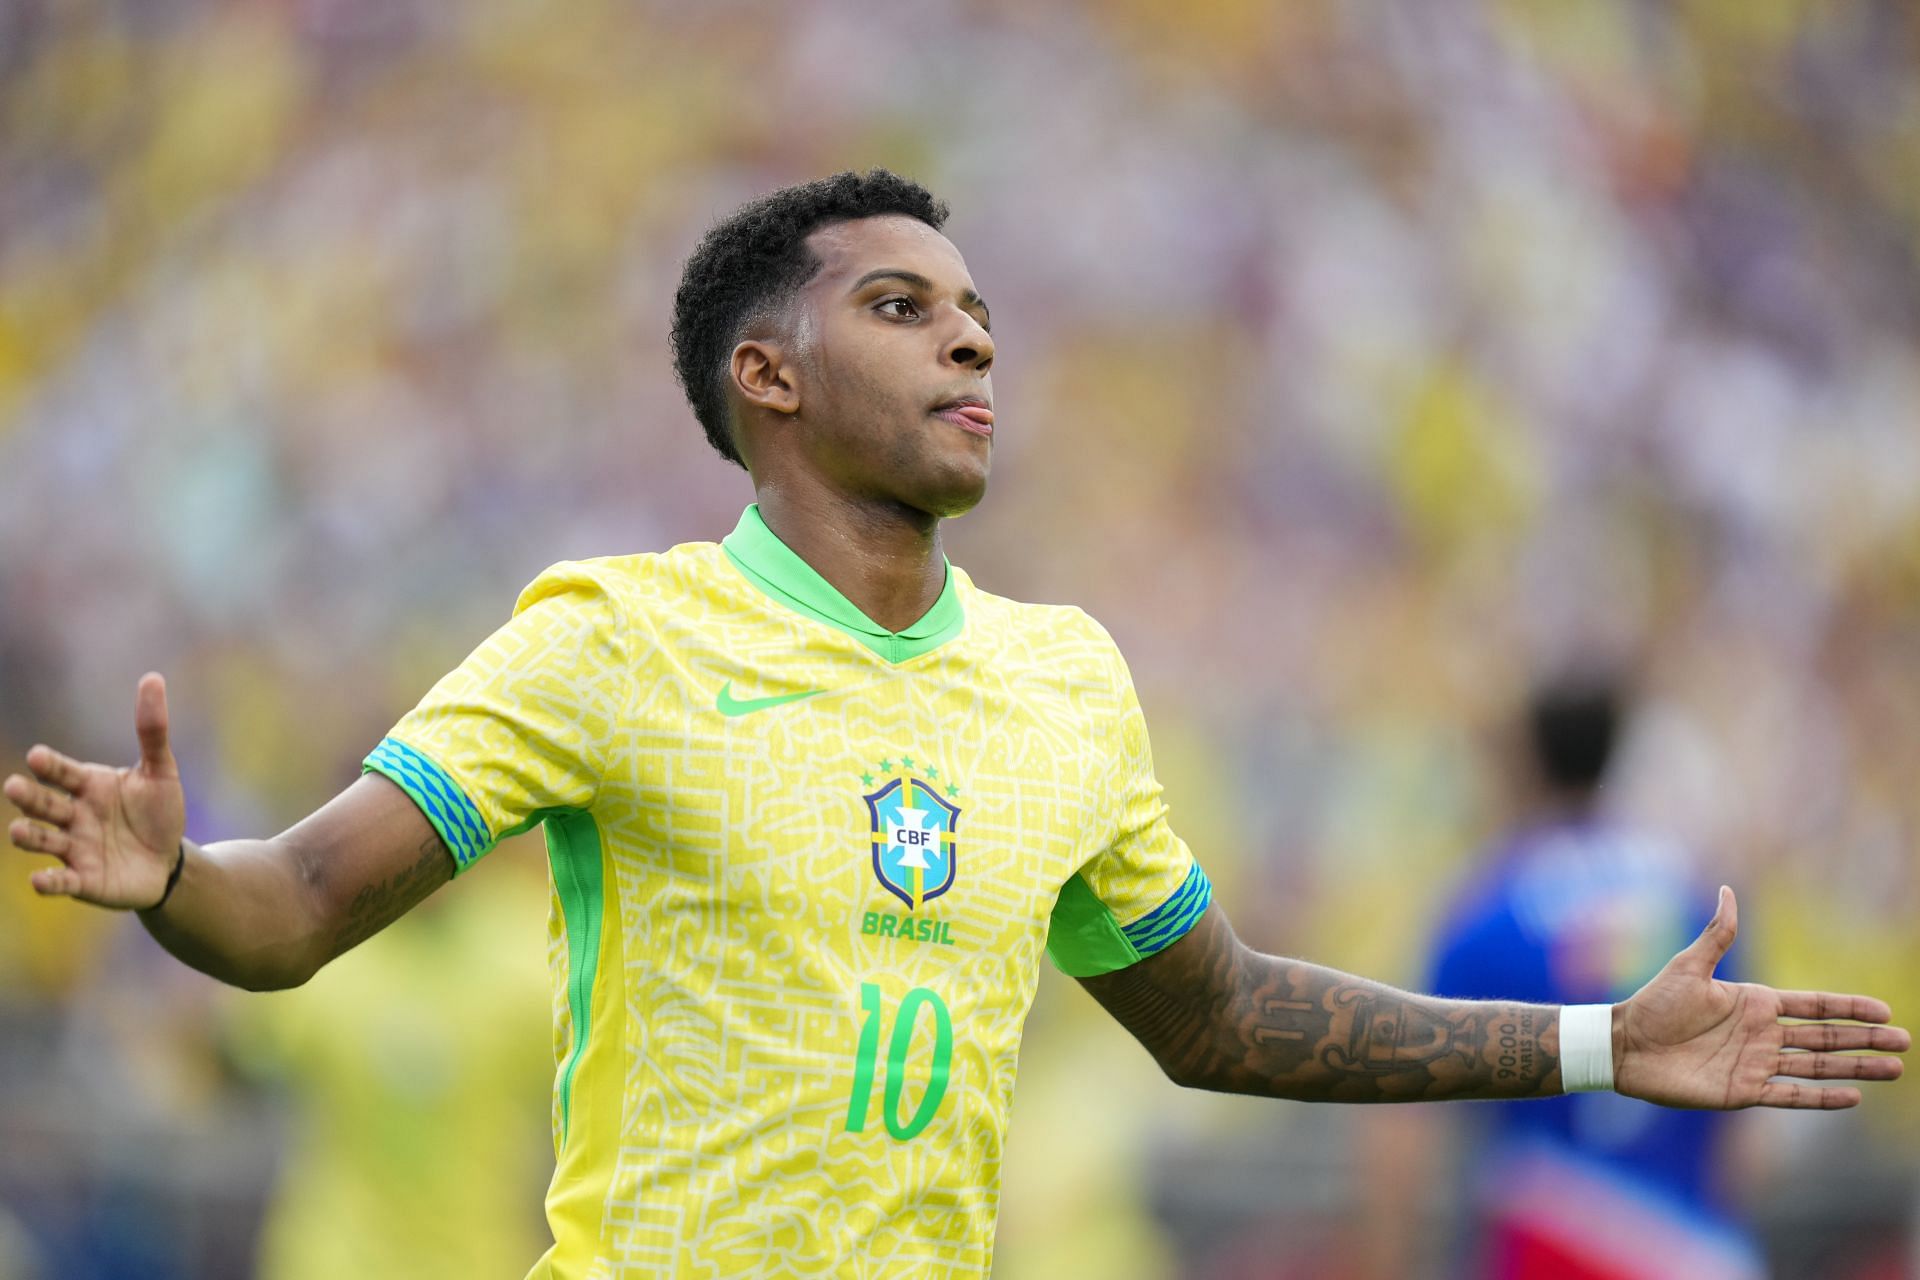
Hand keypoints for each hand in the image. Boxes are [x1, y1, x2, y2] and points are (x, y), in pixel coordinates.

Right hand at [5, 673, 187, 910]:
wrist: (170, 862)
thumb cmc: (159, 813)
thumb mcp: (161, 772)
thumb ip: (152, 731)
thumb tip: (153, 677)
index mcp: (87, 785)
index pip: (62, 772)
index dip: (50, 765)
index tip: (38, 757)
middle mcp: (73, 815)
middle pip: (44, 804)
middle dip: (28, 797)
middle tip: (13, 787)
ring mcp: (74, 848)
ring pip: (44, 840)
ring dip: (29, 836)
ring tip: (19, 831)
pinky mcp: (83, 880)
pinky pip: (62, 882)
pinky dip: (49, 882)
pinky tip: (38, 881)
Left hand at [1614, 886, 1908, 1108]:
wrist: (1625, 1046)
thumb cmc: (1653, 1004)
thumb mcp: (1689, 965)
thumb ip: (1717, 934)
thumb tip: (1728, 890)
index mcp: (1755, 1002)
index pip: (1814, 1006)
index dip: (1849, 1008)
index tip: (1885, 1010)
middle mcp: (1762, 1034)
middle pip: (1826, 1037)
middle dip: (1865, 1039)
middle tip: (1904, 1042)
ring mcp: (1756, 1063)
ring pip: (1818, 1066)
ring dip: (1855, 1068)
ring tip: (1893, 1068)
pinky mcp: (1743, 1091)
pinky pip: (1791, 1095)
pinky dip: (1821, 1097)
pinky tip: (1852, 1096)